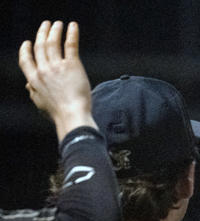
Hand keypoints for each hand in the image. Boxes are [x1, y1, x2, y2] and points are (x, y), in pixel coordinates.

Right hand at [18, 20, 96, 140]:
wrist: (72, 116)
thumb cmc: (58, 114)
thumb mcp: (40, 104)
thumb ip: (34, 92)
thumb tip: (28, 85)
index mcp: (34, 80)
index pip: (25, 60)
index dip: (25, 50)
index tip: (28, 42)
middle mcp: (43, 70)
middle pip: (40, 47)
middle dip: (42, 34)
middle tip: (46, 25)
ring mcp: (57, 67)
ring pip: (53, 43)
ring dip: (54, 31)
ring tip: (57, 24)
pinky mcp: (73, 65)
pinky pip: (70, 45)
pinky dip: (71, 34)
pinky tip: (73, 26)